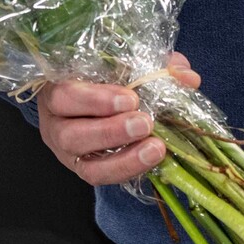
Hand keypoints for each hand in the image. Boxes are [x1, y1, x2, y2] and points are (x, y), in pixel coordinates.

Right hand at [38, 51, 202, 185]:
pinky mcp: (86, 170)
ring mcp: (69, 154)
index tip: (130, 98)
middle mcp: (56, 126)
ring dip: (123, 159)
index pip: (64, 96)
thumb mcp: (125, 65)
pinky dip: (128, 170)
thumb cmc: (106, 77)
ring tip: (155, 148)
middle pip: (71, 135)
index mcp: (58, 91)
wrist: (96, 102)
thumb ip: (154, 67)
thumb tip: (187, 77)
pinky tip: (150, 160)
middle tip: (145, 123)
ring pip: (86, 166)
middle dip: (110, 131)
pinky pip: (102, 178)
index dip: (95, 100)